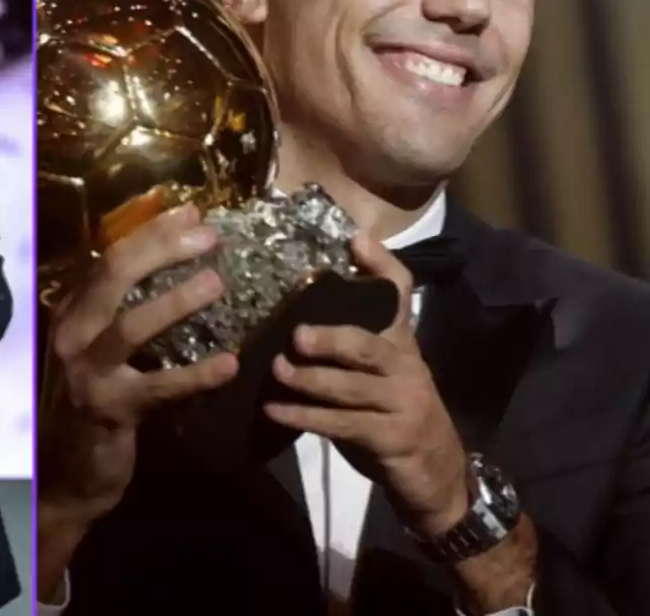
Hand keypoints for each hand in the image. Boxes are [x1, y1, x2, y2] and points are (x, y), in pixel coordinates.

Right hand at [40, 198, 238, 529]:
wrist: (67, 472)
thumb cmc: (90, 402)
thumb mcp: (95, 349)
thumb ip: (118, 310)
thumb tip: (167, 263)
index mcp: (71, 312)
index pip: (107, 256)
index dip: (150, 231)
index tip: (191, 212)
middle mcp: (71, 334)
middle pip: (114, 276)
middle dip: (162, 249)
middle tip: (209, 235)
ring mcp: (86, 373)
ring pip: (131, 326)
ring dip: (176, 301)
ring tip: (217, 283)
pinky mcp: (109, 410)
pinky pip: (158, 387)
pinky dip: (195, 375)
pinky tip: (229, 364)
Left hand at [264, 233, 468, 536]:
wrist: (437, 475)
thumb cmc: (395, 414)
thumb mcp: (379, 375)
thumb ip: (351, 347)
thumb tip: (296, 318)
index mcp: (401, 344)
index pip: (399, 295)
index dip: (380, 266)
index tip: (354, 239)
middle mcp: (405, 367)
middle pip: (370, 344)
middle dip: (332, 337)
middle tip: (296, 333)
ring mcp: (402, 403)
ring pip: (353, 387)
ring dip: (311, 380)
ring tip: (277, 371)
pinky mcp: (391, 438)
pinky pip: (343, 425)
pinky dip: (306, 418)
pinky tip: (276, 411)